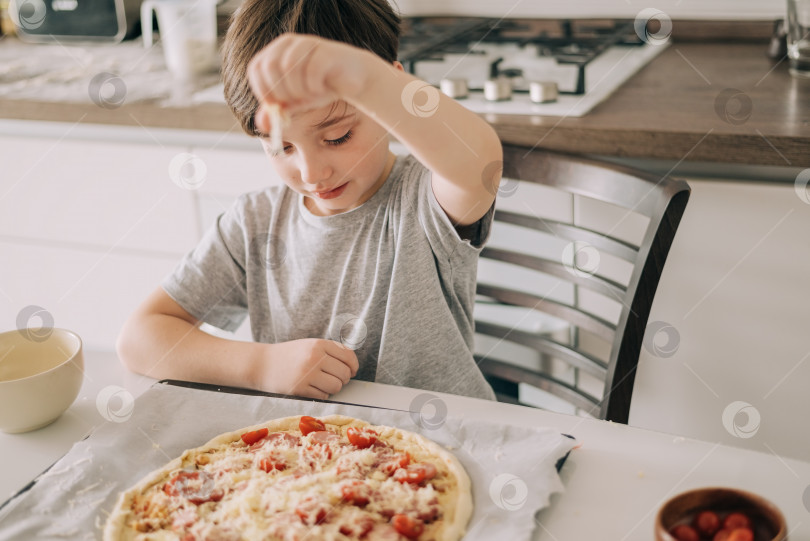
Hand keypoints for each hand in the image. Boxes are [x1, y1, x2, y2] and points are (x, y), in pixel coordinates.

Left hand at [247, 34, 372, 123]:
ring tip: (310, 96)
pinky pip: (311, 71)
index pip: (256, 68)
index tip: (278, 105)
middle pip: (270, 66)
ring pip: (289, 67)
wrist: (353, 81)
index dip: (264, 90)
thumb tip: (262, 126)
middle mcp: (288, 43)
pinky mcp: (326, 50)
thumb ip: (277, 112)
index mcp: (275, 51)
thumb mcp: (294, 103)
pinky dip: (314, 87)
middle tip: (297, 102)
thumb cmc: (319, 89)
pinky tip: (322, 90)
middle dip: (282, 92)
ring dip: (299, 90)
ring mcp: (307, 43)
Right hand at [257, 338, 358, 398]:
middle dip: (344, 379)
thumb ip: (329, 351)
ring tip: (325, 384)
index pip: (348, 356)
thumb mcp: (309, 345)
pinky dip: (322, 394)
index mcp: (318, 344)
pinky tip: (313, 389)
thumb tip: (352, 365)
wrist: (261, 363)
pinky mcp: (300, 388)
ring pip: (336, 386)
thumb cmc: (288, 355)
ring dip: (334, 388)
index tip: (352, 370)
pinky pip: (323, 395)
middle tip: (336, 379)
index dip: (354, 366)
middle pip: (344, 373)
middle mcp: (314, 357)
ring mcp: (307, 373)